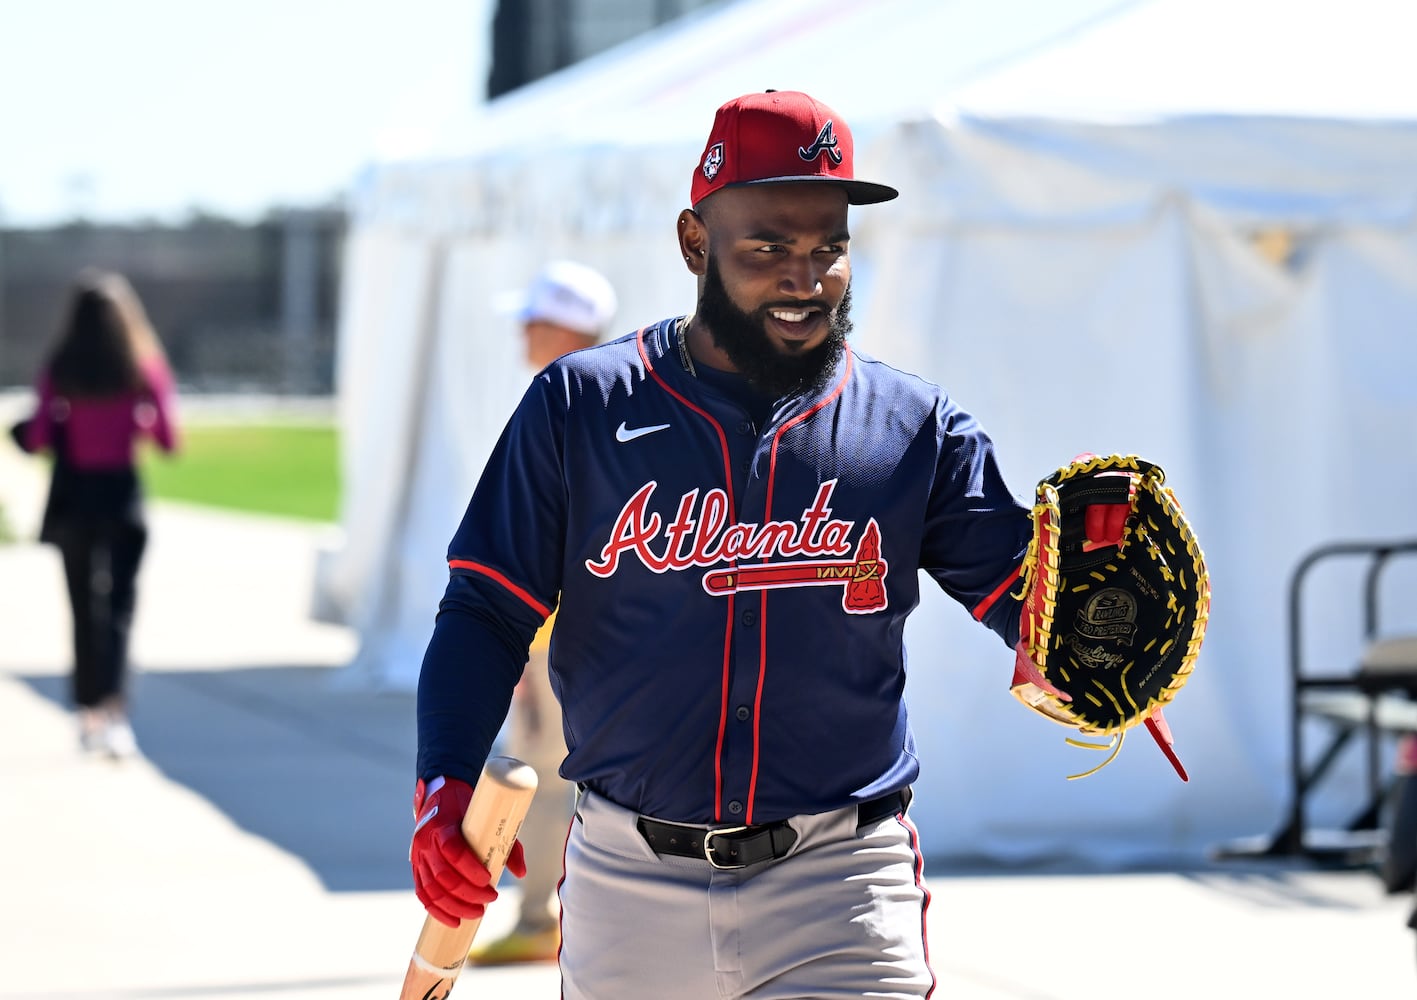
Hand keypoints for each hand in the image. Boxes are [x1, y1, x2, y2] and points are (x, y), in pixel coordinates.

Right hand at [409, 776, 527, 926]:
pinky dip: (437, 911)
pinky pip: (423, 894)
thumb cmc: (469, 808)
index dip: (469, 868)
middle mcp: (427, 842)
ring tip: (477, 913)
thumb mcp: (488, 817)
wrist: (439, 797)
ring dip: (455, 906)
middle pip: (443, 875)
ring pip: (432, 889)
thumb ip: (506, 843)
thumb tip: (521, 873)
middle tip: (490, 899)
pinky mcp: (416, 868)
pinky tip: (453, 921)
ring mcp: (418, 856)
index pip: (452, 849)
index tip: (488, 879)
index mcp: (443, 825)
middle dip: (467, 893)